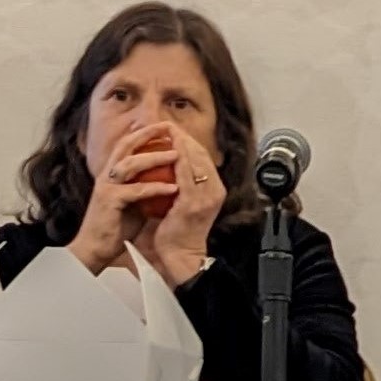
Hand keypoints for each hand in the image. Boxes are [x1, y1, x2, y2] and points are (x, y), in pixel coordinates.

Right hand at [70, 124, 187, 276]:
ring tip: (176, 155)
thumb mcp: (134, 202)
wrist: (96, 249)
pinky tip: (173, 188)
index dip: (144, 133)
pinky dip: (155, 188)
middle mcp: (107, 175)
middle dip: (147, 134)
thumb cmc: (117, 226)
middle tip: (169, 127)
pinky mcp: (109, 201)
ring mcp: (106, 187)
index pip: (127, 145)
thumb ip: (145, 186)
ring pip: (130, 164)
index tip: (165, 126)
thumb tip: (169, 177)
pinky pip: (135, 191)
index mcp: (112, 173)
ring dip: (154, 158)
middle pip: (125, 146)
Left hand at [141, 131, 227, 285]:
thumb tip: (171, 166)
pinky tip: (166, 148)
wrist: (180, 256)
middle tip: (167, 124)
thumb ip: (183, 185)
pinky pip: (185, 174)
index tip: (173, 130)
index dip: (188, 141)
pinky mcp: (193, 203)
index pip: (203, 157)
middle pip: (201, 154)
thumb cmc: (178, 232)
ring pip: (195, 160)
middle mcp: (215, 191)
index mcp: (215, 190)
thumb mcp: (185, 203)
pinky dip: (177, 159)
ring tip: (165, 130)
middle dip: (184, 136)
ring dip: (180, 142)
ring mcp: (205, 197)